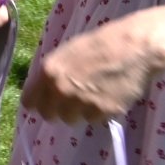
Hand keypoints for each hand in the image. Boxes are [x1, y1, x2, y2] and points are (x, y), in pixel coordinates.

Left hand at [22, 15, 164, 120]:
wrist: (135, 48)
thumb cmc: (100, 44)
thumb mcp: (66, 53)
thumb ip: (52, 74)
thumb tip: (44, 91)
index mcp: (49, 72)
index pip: (29, 102)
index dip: (37, 103)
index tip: (45, 103)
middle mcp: (61, 90)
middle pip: (50, 116)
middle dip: (57, 110)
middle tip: (70, 102)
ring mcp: (83, 103)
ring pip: (72, 120)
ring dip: (79, 112)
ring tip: (92, 96)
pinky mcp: (104, 112)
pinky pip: (94, 120)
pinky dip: (99, 113)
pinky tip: (108, 96)